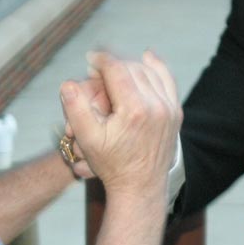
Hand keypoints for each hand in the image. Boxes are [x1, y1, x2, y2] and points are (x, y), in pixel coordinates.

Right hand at [59, 51, 179, 198]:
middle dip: (113, 65)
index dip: (101, 60)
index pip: (116, 69)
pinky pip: (167, 80)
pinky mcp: (176, 112)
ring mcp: (169, 108)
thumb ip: (75, 109)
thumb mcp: (87, 139)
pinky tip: (147, 57)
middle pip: (132, 68)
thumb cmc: (112, 164)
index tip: (90, 58)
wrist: (140, 187)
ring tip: (115, 69)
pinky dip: (156, 67)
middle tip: (98, 71)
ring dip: (131, 65)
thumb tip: (67, 83)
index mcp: (134, 110)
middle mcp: (156, 106)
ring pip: (150, 71)